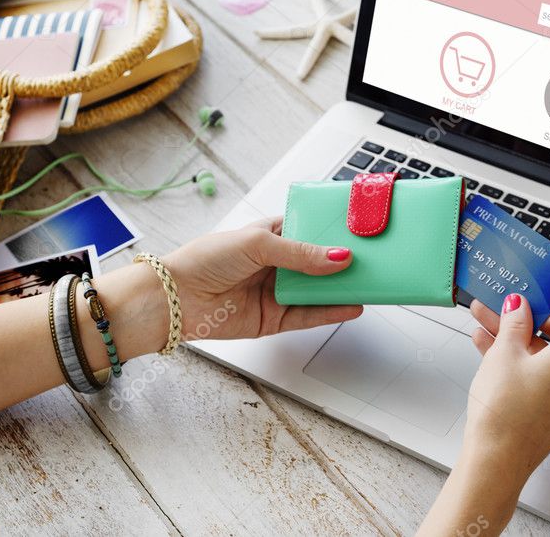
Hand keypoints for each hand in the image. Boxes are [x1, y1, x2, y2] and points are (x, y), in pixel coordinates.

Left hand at [162, 217, 362, 340]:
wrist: (175, 299)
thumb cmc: (205, 260)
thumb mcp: (257, 244)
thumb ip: (301, 253)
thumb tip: (337, 258)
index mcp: (273, 235)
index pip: (312, 230)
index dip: (335, 232)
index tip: (361, 231)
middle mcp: (278, 263)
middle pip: (320, 262)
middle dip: (345, 262)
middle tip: (374, 259)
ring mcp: (277, 291)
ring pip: (319, 290)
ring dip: (343, 288)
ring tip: (371, 284)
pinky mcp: (275, 319)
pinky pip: (309, 315)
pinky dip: (332, 312)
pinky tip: (351, 306)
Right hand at [417, 246, 549, 535]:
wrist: (496, 463)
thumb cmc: (505, 416)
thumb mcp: (504, 354)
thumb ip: (514, 321)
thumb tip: (520, 306)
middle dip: (531, 310)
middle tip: (505, 297)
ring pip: (548, 346)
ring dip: (518, 331)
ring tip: (484, 319)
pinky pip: (541, 366)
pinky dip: (519, 353)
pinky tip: (487, 343)